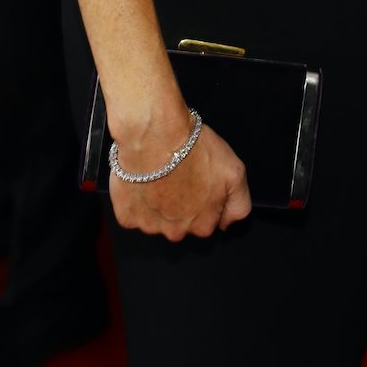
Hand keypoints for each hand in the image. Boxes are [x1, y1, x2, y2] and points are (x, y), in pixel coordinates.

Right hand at [110, 117, 251, 241]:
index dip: (205, 200)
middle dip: (181, 205)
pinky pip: (133, 213)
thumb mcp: (235, 172)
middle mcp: (176, 232)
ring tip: (160, 175)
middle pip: (181, 224)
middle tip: (180, 177)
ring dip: (158, 203)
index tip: (200, 182)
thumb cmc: (194, 150)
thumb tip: (227, 223)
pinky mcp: (127, 216)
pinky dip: (136, 200)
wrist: (156, 135)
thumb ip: (239, 204)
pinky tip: (143, 180)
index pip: (207, 222)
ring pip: (156, 219)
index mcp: (203, 224)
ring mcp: (150, 226)